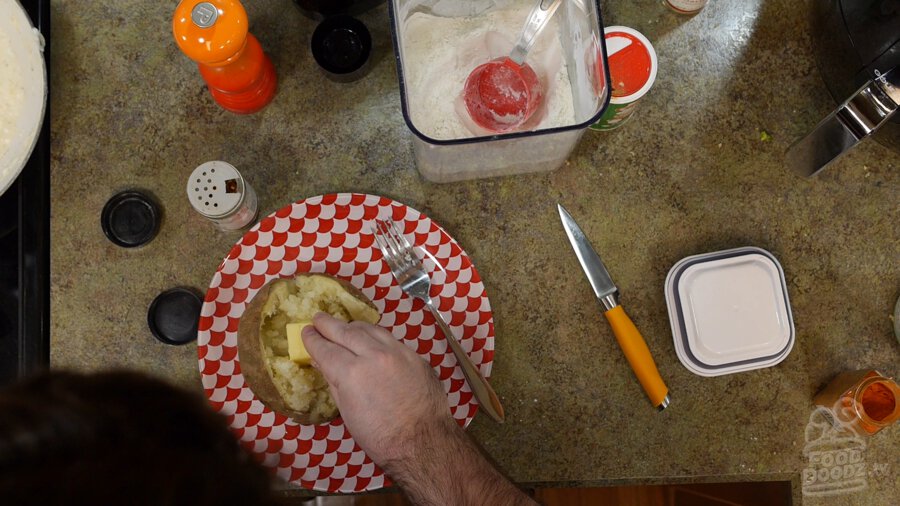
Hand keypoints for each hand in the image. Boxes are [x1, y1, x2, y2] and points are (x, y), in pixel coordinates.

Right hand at [301, 313, 451, 465]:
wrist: (423, 441)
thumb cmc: (379, 436)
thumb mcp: (347, 411)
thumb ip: (335, 381)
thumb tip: (322, 361)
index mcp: (351, 373)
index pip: (326, 349)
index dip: (313, 340)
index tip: (306, 332)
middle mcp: (374, 355)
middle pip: (346, 332)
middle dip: (329, 325)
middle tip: (318, 318)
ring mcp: (397, 352)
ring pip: (370, 329)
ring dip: (353, 327)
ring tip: (343, 326)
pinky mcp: (414, 355)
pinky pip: (390, 339)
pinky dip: (375, 336)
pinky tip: (370, 338)